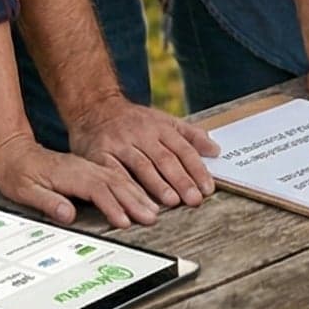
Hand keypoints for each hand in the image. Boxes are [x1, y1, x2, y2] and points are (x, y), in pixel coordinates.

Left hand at [0, 133, 159, 229]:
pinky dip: (132, 186)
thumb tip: (68, 215)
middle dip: (134, 201)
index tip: (125, 221)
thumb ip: (47, 201)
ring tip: (152, 210)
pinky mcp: (89, 169)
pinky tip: (142, 194)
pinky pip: (116, 175)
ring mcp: (88, 167)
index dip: (112, 206)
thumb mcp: (23, 190)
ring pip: (119, 179)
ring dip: (137, 194)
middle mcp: (82, 168)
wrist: (14, 149)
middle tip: (151, 217)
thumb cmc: (17, 172)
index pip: (96, 190)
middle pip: (114, 183)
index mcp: (69, 173)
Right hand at [71, 95, 219, 209]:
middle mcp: (141, 133)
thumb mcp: (162, 120)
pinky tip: (134, 202)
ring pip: (141, 165)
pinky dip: (126, 187)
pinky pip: (114, 172)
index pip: (182, 149)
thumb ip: (189, 135)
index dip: (196, 169)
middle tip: (193, 199)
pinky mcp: (100, 154)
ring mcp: (120, 143)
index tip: (207, 188)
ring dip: (157, 185)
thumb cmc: (133, 120)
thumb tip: (215, 150)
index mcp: (159, 126)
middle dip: (181, 180)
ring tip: (171, 201)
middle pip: (164, 158)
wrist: (94, 106)